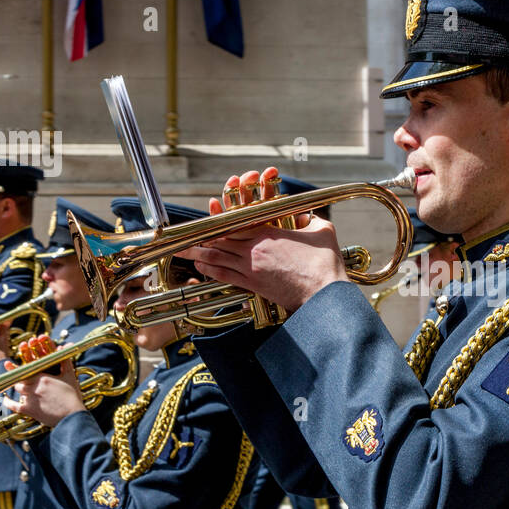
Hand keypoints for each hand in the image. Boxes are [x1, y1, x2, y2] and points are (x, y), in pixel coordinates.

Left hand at [0, 357, 84, 427]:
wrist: (72, 416)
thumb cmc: (72, 396)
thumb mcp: (70, 376)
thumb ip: (65, 361)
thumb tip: (63, 347)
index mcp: (43, 377)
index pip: (25, 369)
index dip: (16, 366)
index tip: (7, 363)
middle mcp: (34, 387)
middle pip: (20, 379)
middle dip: (21, 377)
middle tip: (21, 376)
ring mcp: (30, 399)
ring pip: (18, 390)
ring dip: (19, 388)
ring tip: (22, 387)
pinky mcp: (29, 410)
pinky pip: (14, 405)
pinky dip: (7, 402)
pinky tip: (5, 399)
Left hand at [179, 167, 349, 312]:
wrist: (324, 292)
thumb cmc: (326, 263)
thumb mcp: (323, 231)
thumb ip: (313, 220)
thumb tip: (311, 216)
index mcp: (268, 232)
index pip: (236, 221)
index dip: (218, 218)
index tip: (206, 216)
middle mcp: (255, 248)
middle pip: (220, 238)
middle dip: (200, 236)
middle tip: (182, 235)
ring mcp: (252, 267)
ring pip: (217, 256)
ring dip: (197, 253)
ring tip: (182, 251)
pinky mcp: (253, 284)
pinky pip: (225, 275)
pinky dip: (209, 270)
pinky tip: (200, 268)